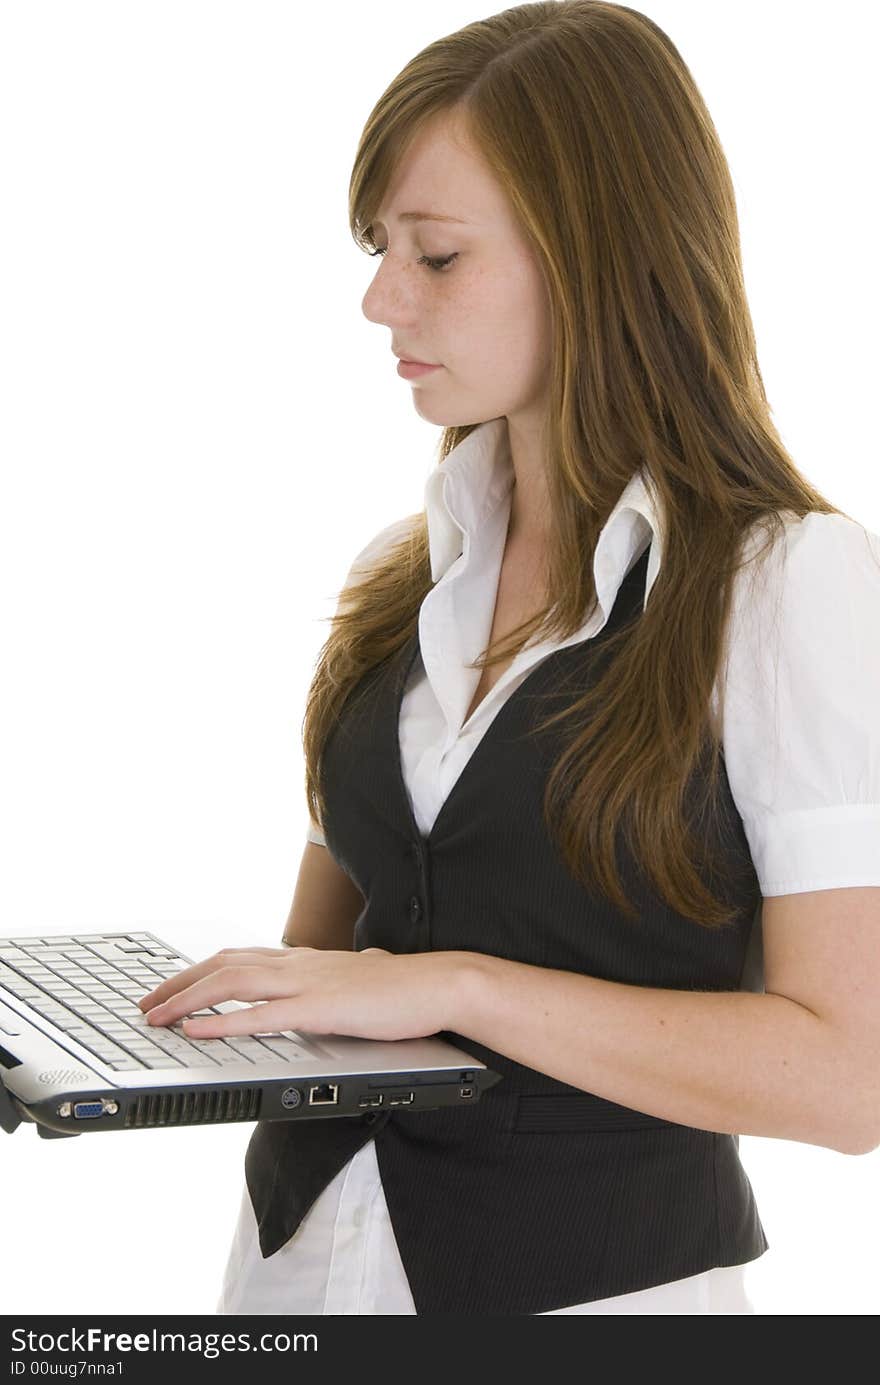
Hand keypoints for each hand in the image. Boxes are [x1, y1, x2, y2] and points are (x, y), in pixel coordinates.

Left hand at [135, 945, 466, 1041]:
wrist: (438, 985)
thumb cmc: (405, 988)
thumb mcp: (358, 979)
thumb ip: (340, 981)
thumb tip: (342, 981)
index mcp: (305, 960)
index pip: (239, 957)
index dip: (199, 971)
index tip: (172, 987)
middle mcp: (298, 965)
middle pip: (223, 964)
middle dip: (178, 983)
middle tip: (147, 1003)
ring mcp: (306, 984)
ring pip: (230, 983)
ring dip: (186, 1000)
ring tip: (156, 1016)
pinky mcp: (318, 1010)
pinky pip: (258, 1016)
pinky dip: (220, 1023)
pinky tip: (196, 1031)